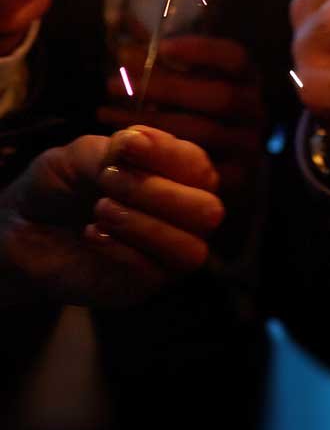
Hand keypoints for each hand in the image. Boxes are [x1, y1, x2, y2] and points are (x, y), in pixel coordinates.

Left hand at [0, 125, 223, 308]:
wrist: (21, 228)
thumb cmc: (59, 187)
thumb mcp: (79, 155)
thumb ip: (112, 151)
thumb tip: (136, 145)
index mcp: (173, 177)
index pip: (199, 167)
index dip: (169, 154)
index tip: (127, 144)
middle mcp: (180, 217)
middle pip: (208, 211)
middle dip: (158, 192)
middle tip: (108, 181)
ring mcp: (165, 255)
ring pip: (191, 250)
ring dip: (145, 226)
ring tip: (100, 209)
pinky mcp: (142, 285)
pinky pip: (153, 273)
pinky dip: (122, 249)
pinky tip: (92, 233)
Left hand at [102, 33, 263, 200]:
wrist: (198, 170)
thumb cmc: (181, 112)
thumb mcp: (173, 79)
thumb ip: (154, 53)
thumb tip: (120, 19)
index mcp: (246, 79)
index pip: (236, 58)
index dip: (202, 50)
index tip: (162, 47)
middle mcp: (255, 110)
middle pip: (220, 96)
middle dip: (165, 88)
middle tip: (114, 83)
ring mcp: (249, 145)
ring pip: (207, 132)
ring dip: (153, 122)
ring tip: (107, 112)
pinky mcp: (236, 176)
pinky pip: (200, 166)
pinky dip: (161, 154)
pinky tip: (126, 144)